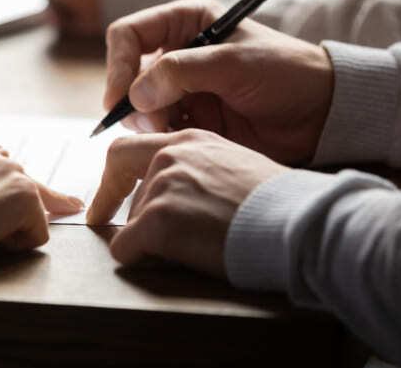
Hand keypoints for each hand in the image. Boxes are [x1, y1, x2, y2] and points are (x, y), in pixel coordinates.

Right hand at [0, 136, 82, 276]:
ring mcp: (13, 171)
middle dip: (12, 214)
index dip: (9, 196)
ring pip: (30, 213)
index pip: (6, 170)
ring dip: (8, 231)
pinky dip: (17, 247)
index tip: (49, 203)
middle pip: (25, 189)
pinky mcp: (26, 195)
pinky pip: (38, 235)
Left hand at [86, 129, 287, 276]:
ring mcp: (162, 186)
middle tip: (121, 230)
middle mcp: (170, 157)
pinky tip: (166, 260)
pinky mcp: (158, 220)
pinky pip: (127, 247)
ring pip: (132, 221)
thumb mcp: (232, 165)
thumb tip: (175, 192)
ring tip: (192, 247)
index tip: (104, 199)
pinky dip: (138, 258)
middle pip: (127, 187)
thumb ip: (197, 168)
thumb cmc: (275, 202)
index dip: (111, 178)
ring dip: (151, 238)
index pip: (127, 150)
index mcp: (189, 141)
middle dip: (123, 210)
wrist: (297, 222)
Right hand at [104, 0, 334, 163]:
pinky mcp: (191, 119)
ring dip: (149, 123)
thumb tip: (134, 96)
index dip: (117, 65)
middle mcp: (178, 54)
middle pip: (128, 76)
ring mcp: (183, 90)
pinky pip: (160, 130)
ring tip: (174, 132)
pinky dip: (162, 139)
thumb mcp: (233, 63)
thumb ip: (181, 73)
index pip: (129, 36)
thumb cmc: (285, 73)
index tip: (118, 99)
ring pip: (139, 108)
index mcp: (186, 23)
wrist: (319, 113)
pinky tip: (184, 142)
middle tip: (154, 123)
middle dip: (134, 102)